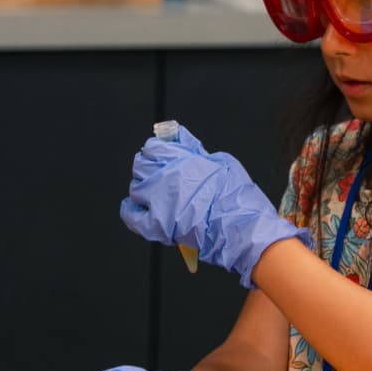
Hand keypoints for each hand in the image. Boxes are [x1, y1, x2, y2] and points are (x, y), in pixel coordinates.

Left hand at [118, 124, 310, 288]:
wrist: (241, 228)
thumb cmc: (236, 197)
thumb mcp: (222, 162)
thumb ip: (197, 151)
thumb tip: (184, 141)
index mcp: (180, 161)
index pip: (154, 147)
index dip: (156, 149)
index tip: (160, 153)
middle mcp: (164, 179)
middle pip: (141, 165)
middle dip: (147, 166)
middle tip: (156, 172)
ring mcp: (158, 203)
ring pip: (135, 188)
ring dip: (142, 188)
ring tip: (153, 193)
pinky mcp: (156, 226)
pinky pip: (132, 216)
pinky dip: (130, 211)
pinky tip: (134, 208)